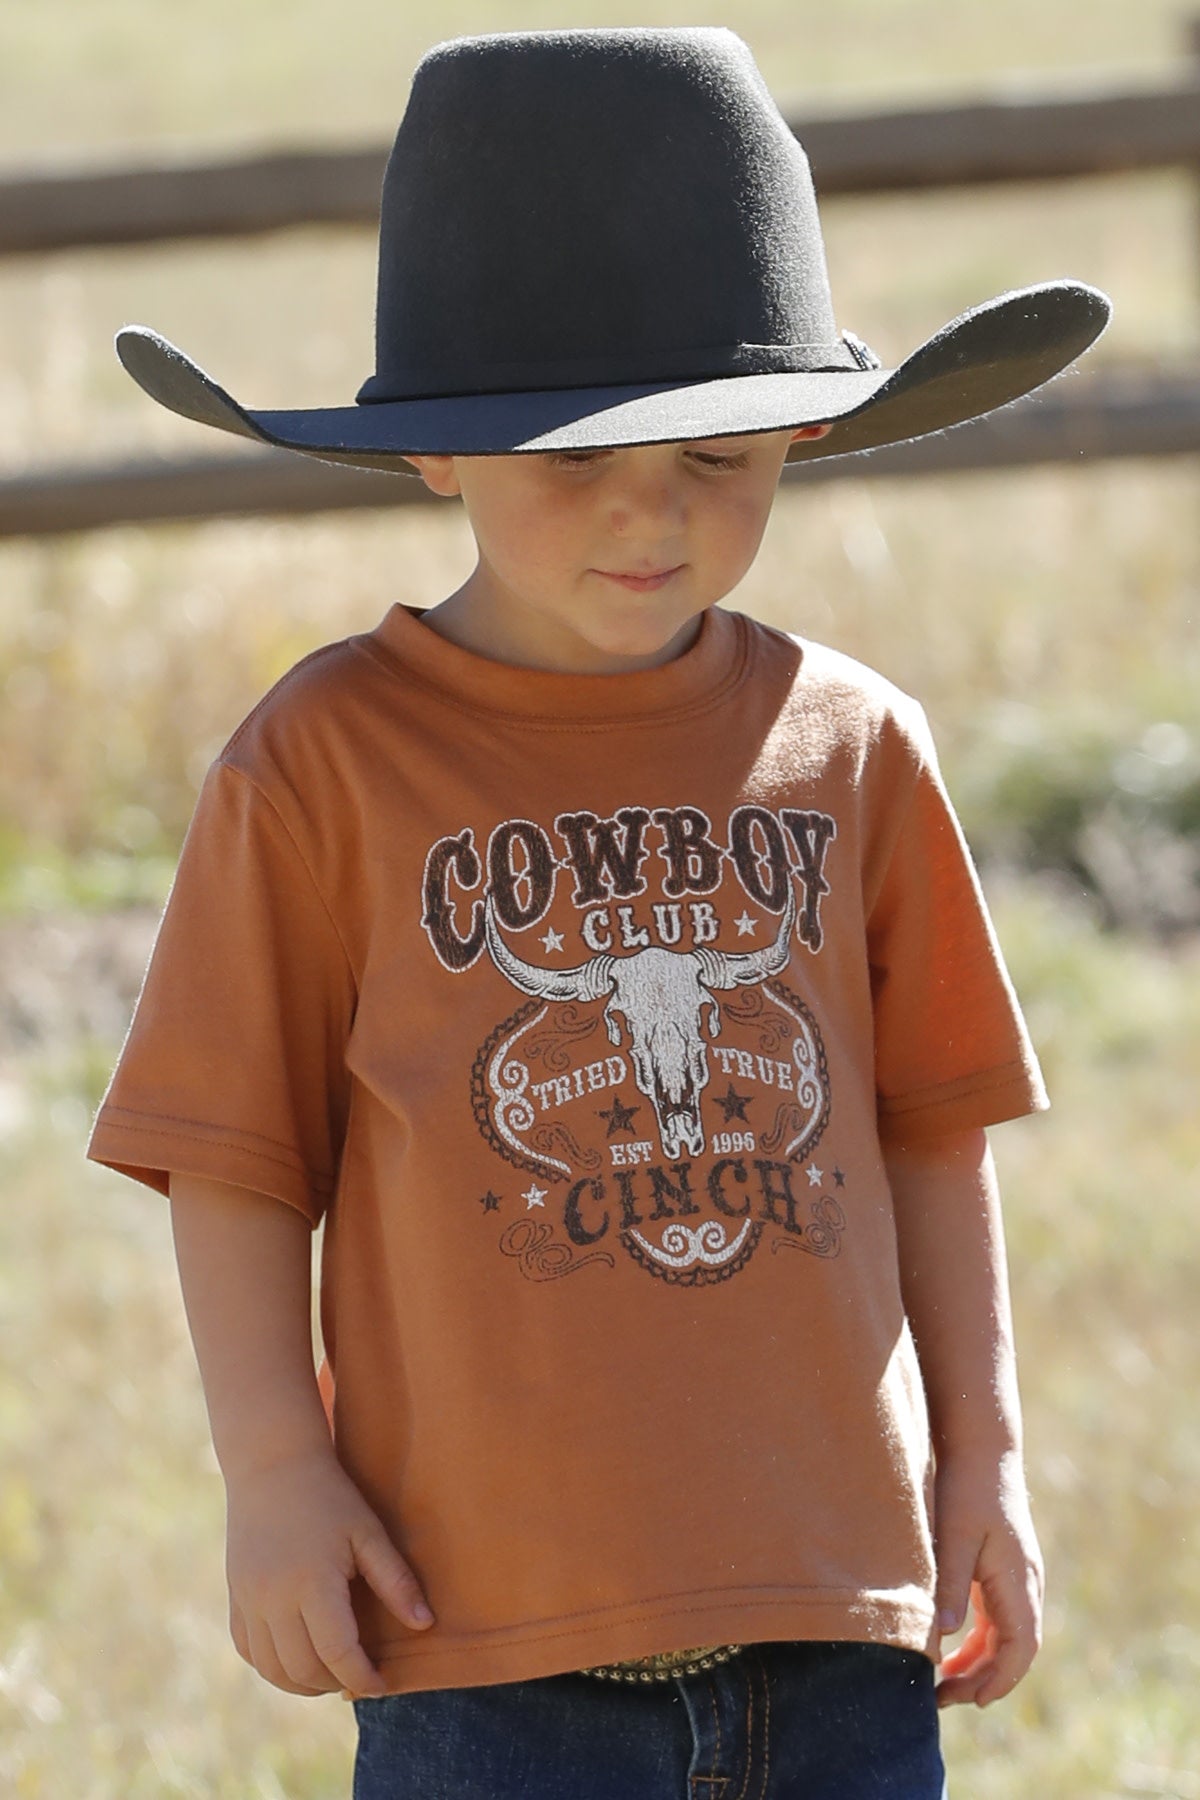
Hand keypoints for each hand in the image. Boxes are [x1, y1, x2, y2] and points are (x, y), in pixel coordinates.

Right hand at [224, 1446, 433, 1697]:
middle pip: (303, 1670)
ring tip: (331, 1675)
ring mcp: (248, 1600)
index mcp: (312, 1582)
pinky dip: (272, 1667)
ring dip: (302, 1684)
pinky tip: (297, 1658)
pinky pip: (248, 1651)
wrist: (272, 1464)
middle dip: (335, 1683)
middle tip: (359, 1677)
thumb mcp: (368, 1531)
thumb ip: (395, 1581)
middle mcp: (274, 1598)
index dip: (363, 1677)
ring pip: (272, 1669)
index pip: (338, 1653)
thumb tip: (426, 1625)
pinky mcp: (234, 1597)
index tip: (382, 1684)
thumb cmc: (329, 1495)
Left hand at [932, 1450, 1043, 1707]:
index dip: (999, 1679)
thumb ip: (951, 1584)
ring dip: (980, 1663)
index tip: (973, 1702)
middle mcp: (1025, 1585)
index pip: (1020, 1647)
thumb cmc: (966, 1489)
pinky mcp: (1003, 1570)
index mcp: (1018, 1581)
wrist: (982, 1450)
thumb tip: (946, 1636)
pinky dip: (979, 1641)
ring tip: (943, 1682)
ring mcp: (1017, 1578)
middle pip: (1014, 1650)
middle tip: (944, 1699)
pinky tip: (951, 1649)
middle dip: (984, 1680)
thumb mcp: (954, 1536)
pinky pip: (997, 1619)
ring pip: (1005, 1636)